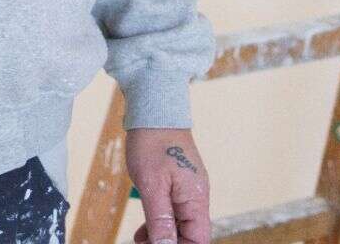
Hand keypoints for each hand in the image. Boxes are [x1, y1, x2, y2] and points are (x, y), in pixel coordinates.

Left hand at [125, 128, 209, 243]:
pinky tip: (144, 228)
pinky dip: (160, 222)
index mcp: (197, 198)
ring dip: (162, 236)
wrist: (154, 110)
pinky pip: (174, 211)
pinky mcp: (178, 183)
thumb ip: (160, 219)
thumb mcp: (152, 185)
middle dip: (169, 243)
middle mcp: (197, 196)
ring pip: (180, 224)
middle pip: (190, 234)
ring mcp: (188, 189)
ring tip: (140, 239)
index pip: (199, 239)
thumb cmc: (152, 142)